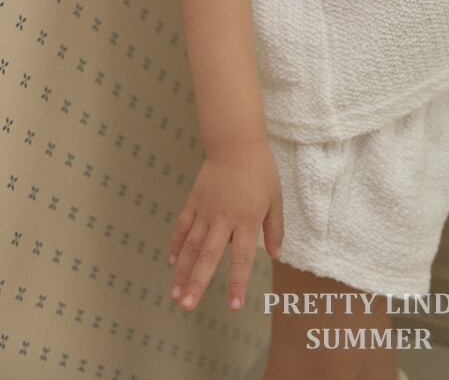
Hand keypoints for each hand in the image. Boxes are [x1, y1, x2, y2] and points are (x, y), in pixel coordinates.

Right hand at [168, 141, 283, 313]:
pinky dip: (176, 245)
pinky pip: (182, 226)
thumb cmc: (260, 171)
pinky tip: (173, 263)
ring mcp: (205, 210)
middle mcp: (224, 219)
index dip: (237, 283)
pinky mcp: (194, 201)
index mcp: (246, 220)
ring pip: (191, 246)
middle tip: (188, 306)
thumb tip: (276, 255)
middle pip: (208, 256)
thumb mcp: (275, 198)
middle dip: (198, 283)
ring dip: (183, 272)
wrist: (236, 143)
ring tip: (177, 295)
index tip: (234, 305)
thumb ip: (275, 228)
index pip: (242, 258)